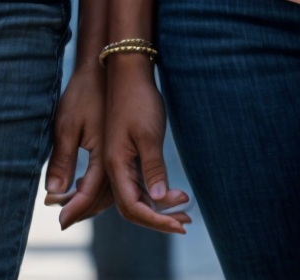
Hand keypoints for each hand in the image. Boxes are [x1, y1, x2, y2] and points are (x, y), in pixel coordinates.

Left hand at [45, 58, 112, 226]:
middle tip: (62, 219)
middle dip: (83, 210)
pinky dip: (98, 186)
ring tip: (67, 204)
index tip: (60, 223)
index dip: (76, 210)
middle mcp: (119, 157)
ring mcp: (125, 151)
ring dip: (91, 201)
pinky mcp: (125, 145)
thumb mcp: (68, 125)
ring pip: (112, 189)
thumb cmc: (85, 93)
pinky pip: (114, 175)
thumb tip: (53, 190)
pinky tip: (82, 184)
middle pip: (105, 197)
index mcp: (106, 155)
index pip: (91, 193)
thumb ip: (62, 159)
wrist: (112, 68)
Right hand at [103, 57, 191, 234]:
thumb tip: (158, 199)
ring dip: (158, 207)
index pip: (133, 207)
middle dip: (158, 219)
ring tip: (185, 209)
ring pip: (135, 196)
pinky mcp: (126, 152)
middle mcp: (113, 168)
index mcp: (115, 165)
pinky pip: (137, 182)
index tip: (179, 226)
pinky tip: (172, 194)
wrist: (127, 72)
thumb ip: (152, 167)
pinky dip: (155, 191)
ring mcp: (119, 161)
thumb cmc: (138, 100)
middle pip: (132, 207)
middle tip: (186, 223)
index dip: (155, 220)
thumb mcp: (149, 134)